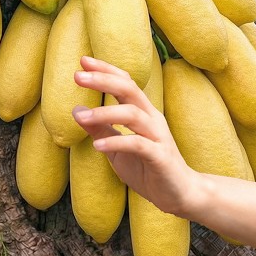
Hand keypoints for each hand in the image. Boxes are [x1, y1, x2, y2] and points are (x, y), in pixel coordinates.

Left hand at [71, 56, 198, 215]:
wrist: (179, 194)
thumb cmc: (148, 169)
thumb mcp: (116, 149)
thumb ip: (100, 129)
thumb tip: (76, 111)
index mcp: (143, 113)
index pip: (125, 83)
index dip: (106, 70)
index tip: (83, 61)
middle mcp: (152, 119)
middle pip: (130, 90)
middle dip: (104, 80)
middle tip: (78, 76)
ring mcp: (158, 136)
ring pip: (132, 115)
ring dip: (104, 113)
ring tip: (82, 117)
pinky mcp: (160, 157)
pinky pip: (138, 144)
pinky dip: (116, 142)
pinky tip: (96, 146)